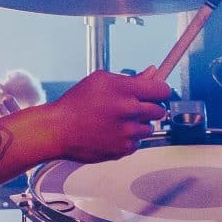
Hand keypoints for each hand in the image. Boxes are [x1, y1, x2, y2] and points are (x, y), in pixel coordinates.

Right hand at [42, 69, 172, 162]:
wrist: (59, 130)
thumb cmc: (76, 104)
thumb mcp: (101, 80)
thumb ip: (131, 78)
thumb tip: (152, 72)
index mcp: (125, 90)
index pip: (162, 90)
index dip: (162, 90)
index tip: (159, 92)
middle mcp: (129, 111)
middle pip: (160, 110)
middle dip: (151, 107)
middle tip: (135, 106)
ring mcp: (128, 132)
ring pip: (149, 128)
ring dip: (139, 124)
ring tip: (119, 121)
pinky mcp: (123, 149)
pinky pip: (137, 142)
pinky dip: (129, 138)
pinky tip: (113, 132)